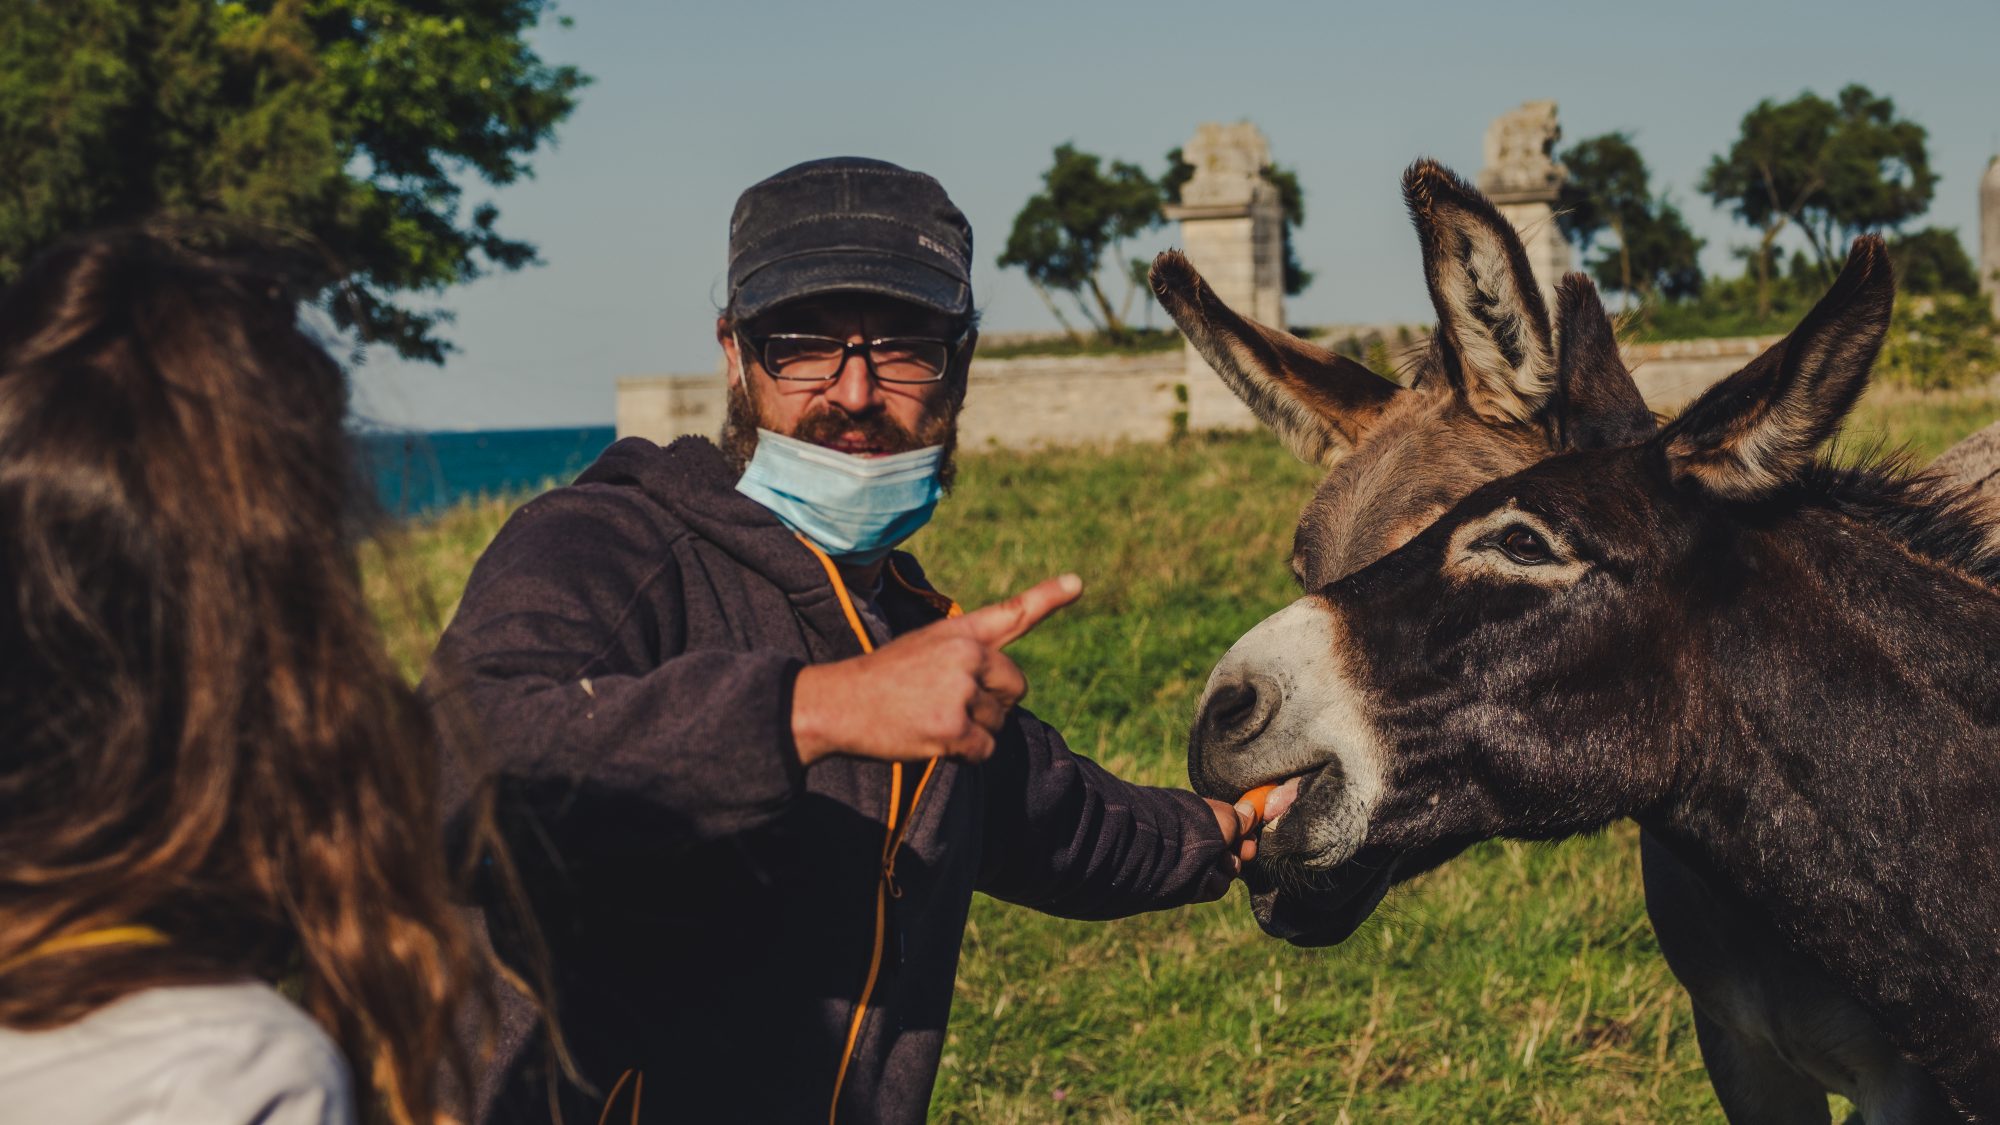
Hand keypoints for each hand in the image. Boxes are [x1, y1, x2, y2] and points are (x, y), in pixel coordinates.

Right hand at [792, 574, 1082, 766]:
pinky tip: (931, 740)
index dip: (1048, 597)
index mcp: (959, 632)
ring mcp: (960, 690)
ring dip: (973, 731)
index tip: (1076, 583)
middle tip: (947, 705)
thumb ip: (968, 655)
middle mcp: (966, 654)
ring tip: (928, 719)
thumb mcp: (923, 647)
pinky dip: (964, 754)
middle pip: (1015, 686)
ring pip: (999, 722)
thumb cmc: (880, 680)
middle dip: (994, 703)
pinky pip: (984, 749)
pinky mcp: (953, 727)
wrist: (834, 704)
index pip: (1012, 612)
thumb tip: (1008, 682)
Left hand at [1194, 797, 1257, 900]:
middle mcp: (1200, 843)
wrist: (1168, 848)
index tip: (1250, 841)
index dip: (1246, 838)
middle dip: (1240, 854)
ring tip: (1220, 861)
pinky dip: (1215, 882)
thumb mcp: (1226, 816)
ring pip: (1227, 872)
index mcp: (1204, 822)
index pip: (1233, 833)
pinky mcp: (1193, 885)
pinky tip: (1208, 876)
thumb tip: (1251, 811)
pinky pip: (1216, 887)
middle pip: (1233, 854)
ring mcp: (1196, 865)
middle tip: (1243, 852)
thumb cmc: (1197, 826)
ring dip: (1229, 867)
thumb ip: (1241, 818)